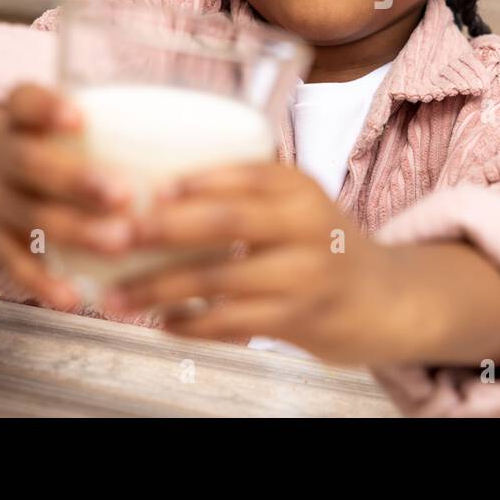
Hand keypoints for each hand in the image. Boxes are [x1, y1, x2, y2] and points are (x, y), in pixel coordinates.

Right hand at [0, 83, 133, 310]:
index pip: (24, 102)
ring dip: (76, 231)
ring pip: (30, 216)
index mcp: (18, 118)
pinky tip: (75, 297)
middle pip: (30, 163)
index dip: (48, 108)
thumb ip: (101, 123)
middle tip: (125, 196)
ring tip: (120, 242)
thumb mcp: (48, 121)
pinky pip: (16, 264)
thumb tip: (191, 132)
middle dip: (77, 181)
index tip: (79, 116)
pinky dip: (45, 283)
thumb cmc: (42, 145)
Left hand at [99, 161, 429, 365]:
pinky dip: (190, 325)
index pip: (242, 174)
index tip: (142, 189)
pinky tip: (160, 324)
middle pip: (224, 223)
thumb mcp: (296, 206)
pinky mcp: (300, 318)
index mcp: (298, 187)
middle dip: (162, 231)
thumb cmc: (322, 247)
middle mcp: (306, 224)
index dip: (190, 182)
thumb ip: (245, 195)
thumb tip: (152, 194)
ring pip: (219, 281)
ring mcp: (305, 273)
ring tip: (115, 297)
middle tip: (113, 237)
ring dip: (160, 290)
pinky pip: (233, 322)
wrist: (386, 299)